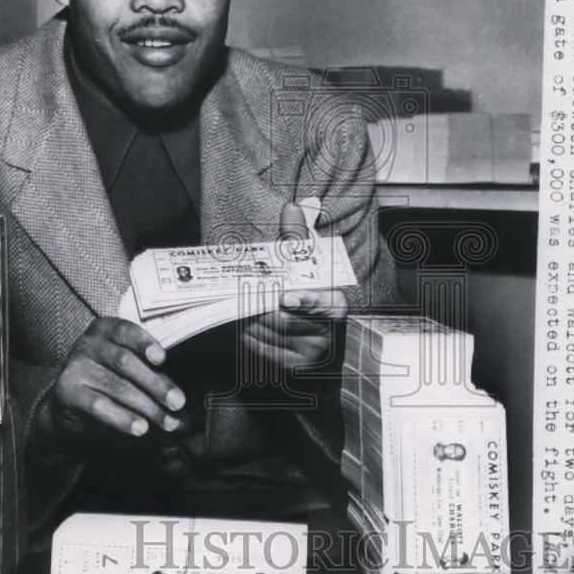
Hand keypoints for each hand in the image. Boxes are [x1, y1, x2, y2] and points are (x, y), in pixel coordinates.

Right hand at [51, 317, 185, 440]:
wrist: (69, 404)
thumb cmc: (107, 379)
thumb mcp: (125, 367)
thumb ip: (149, 371)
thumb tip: (178, 393)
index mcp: (104, 330)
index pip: (125, 331)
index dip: (144, 343)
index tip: (162, 359)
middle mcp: (88, 344)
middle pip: (125, 362)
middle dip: (156, 384)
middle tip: (177, 403)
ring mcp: (75, 367)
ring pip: (116, 386)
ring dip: (146, 406)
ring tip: (167, 422)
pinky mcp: (66, 391)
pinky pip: (99, 405)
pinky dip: (123, 418)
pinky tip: (141, 428)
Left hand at [240, 202, 348, 372]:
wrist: (318, 338)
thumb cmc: (309, 293)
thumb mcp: (307, 264)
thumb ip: (298, 237)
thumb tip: (293, 206)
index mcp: (336, 305)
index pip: (323, 304)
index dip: (306, 301)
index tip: (287, 298)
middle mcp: (327, 332)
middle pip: (285, 319)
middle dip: (260, 306)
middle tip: (240, 295)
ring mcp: (310, 353)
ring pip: (270, 334)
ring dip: (249, 320)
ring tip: (238, 306)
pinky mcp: (292, 367)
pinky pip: (262, 349)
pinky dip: (248, 335)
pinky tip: (242, 324)